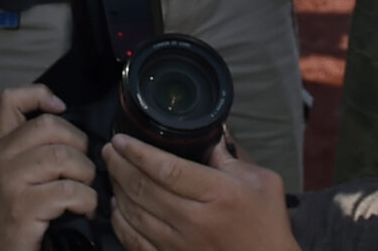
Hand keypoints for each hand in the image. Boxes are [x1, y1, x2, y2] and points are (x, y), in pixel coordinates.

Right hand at [0, 86, 96, 250]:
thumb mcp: (12, 178)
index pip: (11, 100)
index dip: (41, 95)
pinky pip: (70, 191)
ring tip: (84, 192)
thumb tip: (74, 134)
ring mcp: (8, 183)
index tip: (62, 108)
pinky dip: (87, 201)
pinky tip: (83, 211)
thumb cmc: (11, 220)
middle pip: (49, 126)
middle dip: (78, 145)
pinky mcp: (22, 209)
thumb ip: (31, 153)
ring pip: (63, 157)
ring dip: (85, 175)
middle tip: (82, 169)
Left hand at [102, 134, 292, 250]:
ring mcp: (180, 245)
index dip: (138, 152)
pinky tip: (117, 207)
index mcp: (218, 194)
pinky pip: (135, 242)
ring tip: (111, 171)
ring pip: (135, 214)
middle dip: (120, 165)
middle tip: (109, 149)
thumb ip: (232, 158)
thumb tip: (209, 137)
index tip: (122, 139)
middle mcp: (194, 220)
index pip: (167, 169)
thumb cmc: (267, 226)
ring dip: (117, 190)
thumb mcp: (263, 182)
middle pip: (144, 189)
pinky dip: (121, 223)